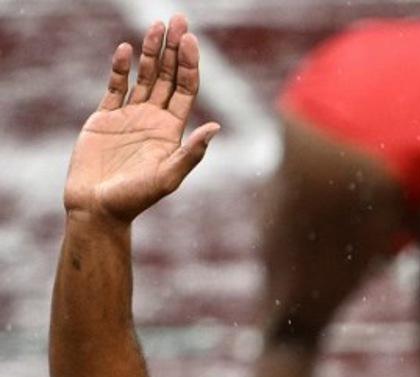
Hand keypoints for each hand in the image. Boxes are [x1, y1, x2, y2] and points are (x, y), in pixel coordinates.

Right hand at [63, 15, 218, 221]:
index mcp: (172, 131)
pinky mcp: (105, 118)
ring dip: (151, 52)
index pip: (186, 90)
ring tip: (156, 25)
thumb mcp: (169, 177)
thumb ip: (191, 153)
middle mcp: (154, 119)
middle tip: (178, 19)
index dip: (190, 65)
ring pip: (144, 77)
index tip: (191, 41)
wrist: (98, 208)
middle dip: (174, 49)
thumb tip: (216, 129)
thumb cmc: (135, 199)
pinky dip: (121, 68)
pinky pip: (115, 87)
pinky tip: (127, 50)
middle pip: (168, 76)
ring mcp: (130, 117)